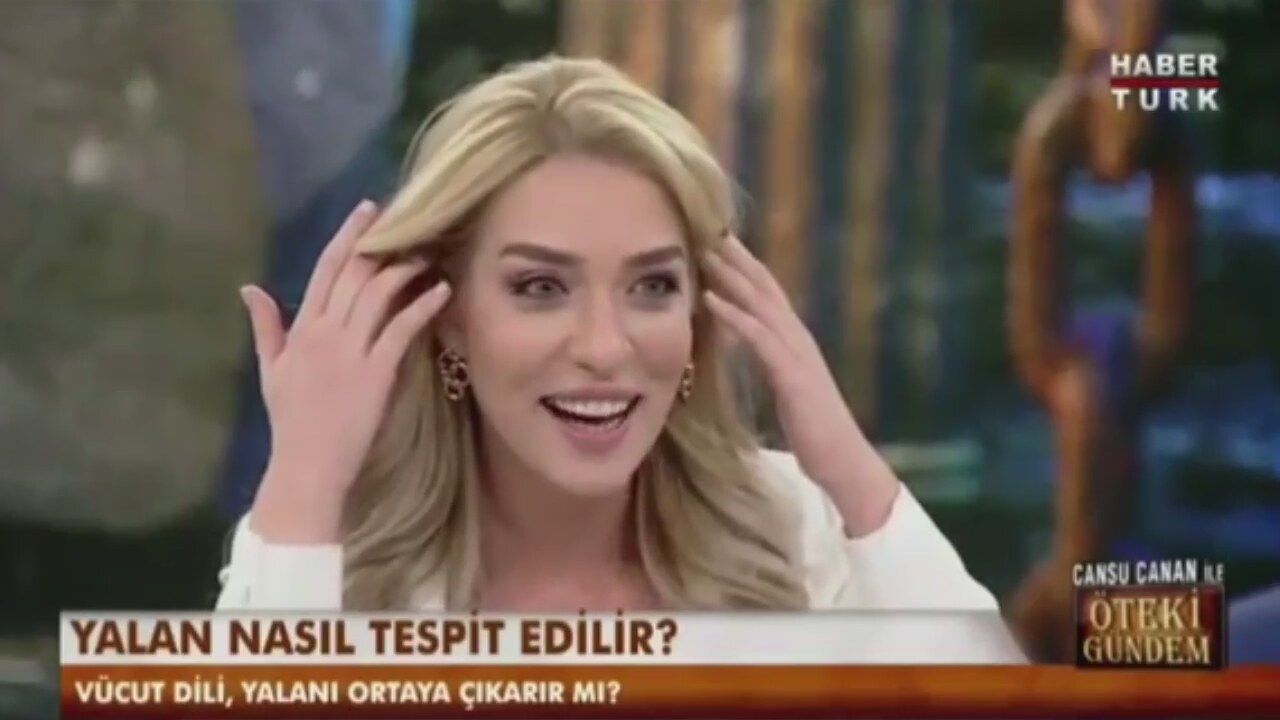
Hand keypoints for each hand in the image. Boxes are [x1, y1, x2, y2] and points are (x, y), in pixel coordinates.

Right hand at [239, 200, 450, 541]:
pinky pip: (401, 330)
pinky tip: (441, 291)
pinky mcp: (376, 372)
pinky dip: (423, 306)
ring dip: (406, 270)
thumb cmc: (291, 420)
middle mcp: (325, 331)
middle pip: (355, 274)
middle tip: (410, 220)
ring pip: (379, 295)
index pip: (325, 269)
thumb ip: (266, 327)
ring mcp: (351, 350)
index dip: (348, 236)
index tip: (367, 211)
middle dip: (382, 242)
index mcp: (302, 328)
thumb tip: (249, 288)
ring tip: (429, 254)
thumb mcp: (271, 369)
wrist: (305, 464)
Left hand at [701, 234, 899, 535]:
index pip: (766, 294)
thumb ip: (770, 364)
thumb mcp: (786, 389)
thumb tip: (749, 351)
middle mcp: (798, 339)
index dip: (743, 267)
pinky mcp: (792, 375)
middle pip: (764, 286)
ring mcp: (797, 354)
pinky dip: (734, 315)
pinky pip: (759, 338)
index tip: (715, 243)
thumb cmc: (813, 430)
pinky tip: (711, 300)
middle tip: (707, 228)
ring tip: (705, 251)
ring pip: (761, 303)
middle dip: (737, 257)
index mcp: (794, 342)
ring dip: (732, 276)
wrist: (843, 461)